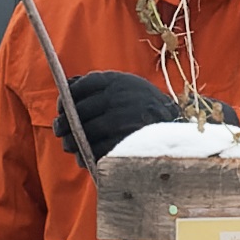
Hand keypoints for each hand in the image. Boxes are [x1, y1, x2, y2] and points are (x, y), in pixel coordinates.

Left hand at [54, 71, 184, 160]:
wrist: (180, 127)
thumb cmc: (145, 108)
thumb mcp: (128, 87)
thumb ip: (99, 87)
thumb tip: (66, 92)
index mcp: (117, 80)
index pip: (79, 87)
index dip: (64, 100)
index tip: (60, 110)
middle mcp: (120, 97)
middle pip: (78, 111)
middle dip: (64, 124)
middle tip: (60, 132)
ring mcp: (125, 119)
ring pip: (86, 131)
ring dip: (73, 142)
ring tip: (70, 147)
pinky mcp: (129, 141)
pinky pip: (99, 149)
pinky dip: (87, 155)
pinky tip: (83, 158)